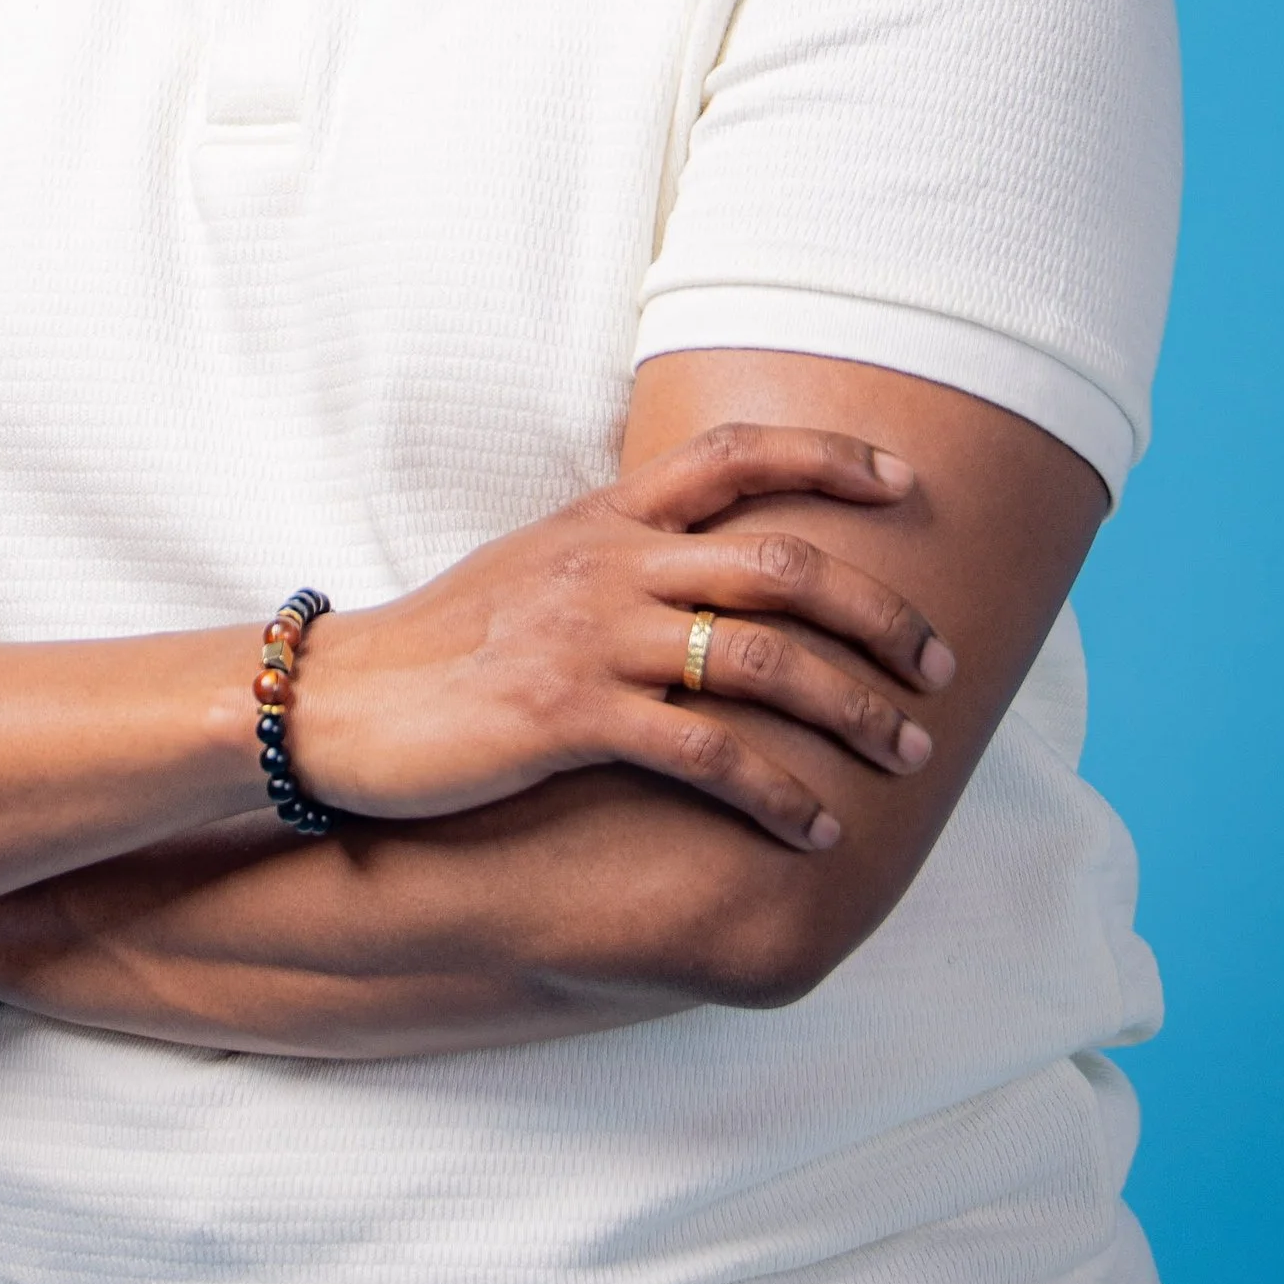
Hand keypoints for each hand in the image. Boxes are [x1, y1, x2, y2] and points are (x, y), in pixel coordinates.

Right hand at [290, 423, 953, 853]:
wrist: (341, 701)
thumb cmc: (446, 642)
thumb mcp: (539, 564)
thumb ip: (624, 551)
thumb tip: (710, 559)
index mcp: (607, 516)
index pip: (734, 453)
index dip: (830, 456)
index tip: (906, 480)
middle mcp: (611, 563)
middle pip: (784, 565)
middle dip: (881, 614)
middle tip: (941, 663)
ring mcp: (593, 636)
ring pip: (764, 659)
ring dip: (854, 710)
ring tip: (907, 754)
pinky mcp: (570, 717)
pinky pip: (706, 753)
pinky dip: (778, 793)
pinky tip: (816, 830)